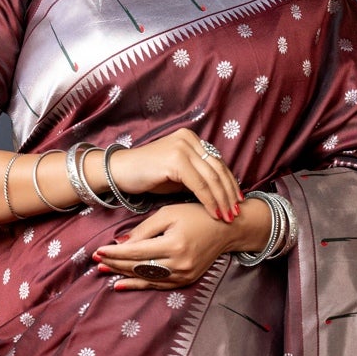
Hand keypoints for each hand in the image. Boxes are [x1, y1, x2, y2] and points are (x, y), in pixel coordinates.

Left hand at [93, 202, 243, 290]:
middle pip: (138, 267)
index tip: (98, 251)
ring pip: (145, 277)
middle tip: (96, 260)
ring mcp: (183, 275)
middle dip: (115, 264)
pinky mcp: (185, 280)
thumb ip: (144, 229)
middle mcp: (179, 264)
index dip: (115, 253)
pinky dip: (138, 285)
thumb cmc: (196, 216)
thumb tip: (120, 243)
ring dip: (123, 275)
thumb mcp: (168, 214)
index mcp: (174, 244)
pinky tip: (121, 284)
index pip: (136, 252)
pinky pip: (157, 285)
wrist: (226, 230)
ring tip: (104, 271)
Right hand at [106, 131, 241, 222]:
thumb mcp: (176, 175)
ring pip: (212, 177)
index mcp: (191, 139)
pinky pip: (199, 184)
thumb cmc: (146, 176)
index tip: (237, 201)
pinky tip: (214, 213)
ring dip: (222, 199)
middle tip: (236, 212)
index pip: (217, 163)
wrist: (119, 172)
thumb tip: (218, 192)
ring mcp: (183, 147)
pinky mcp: (176, 160)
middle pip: (218, 169)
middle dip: (230, 193)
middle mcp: (189, 139)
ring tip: (228, 216)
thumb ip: (196, 177)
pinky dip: (209, 200)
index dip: (230, 183)